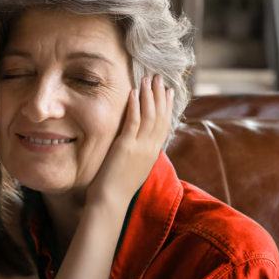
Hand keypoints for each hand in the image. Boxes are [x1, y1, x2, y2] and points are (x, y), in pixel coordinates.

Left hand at [87, 74, 173, 203]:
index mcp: (153, 153)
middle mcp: (150, 148)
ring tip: (148, 79)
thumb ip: (138, 153)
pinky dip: (135, 106)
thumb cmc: (117, 187)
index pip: (164, 125)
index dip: (167, 106)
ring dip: (149, 95)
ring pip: (149, 116)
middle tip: (160, 77)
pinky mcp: (126, 147)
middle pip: (160, 116)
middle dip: (160, 95)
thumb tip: (137, 143)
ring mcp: (140, 147)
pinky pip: (133, 122)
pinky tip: (134, 93)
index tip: (167, 91)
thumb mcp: (134, 167)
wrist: (111, 201)